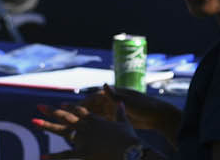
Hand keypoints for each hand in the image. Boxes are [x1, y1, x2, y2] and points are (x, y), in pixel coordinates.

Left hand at [36, 100, 150, 159]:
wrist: (133, 151)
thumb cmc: (131, 139)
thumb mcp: (125, 123)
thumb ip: (120, 112)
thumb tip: (121, 102)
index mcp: (96, 120)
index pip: (79, 111)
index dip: (69, 108)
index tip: (59, 105)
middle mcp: (87, 127)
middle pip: (66, 117)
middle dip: (52, 111)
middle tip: (39, 106)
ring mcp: (84, 139)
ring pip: (62, 130)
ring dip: (47, 126)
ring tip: (33, 121)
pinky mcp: (85, 152)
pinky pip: (67, 155)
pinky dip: (55, 157)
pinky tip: (42, 157)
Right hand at [60, 86, 181, 133]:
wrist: (160, 116)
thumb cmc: (146, 107)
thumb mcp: (131, 102)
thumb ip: (116, 95)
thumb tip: (104, 85)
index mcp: (110, 95)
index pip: (89, 100)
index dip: (77, 105)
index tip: (65, 110)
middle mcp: (108, 102)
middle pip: (87, 108)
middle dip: (74, 113)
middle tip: (59, 118)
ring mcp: (110, 110)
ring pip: (91, 117)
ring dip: (81, 122)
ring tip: (68, 128)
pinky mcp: (114, 119)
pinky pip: (99, 123)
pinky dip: (92, 128)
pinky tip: (84, 134)